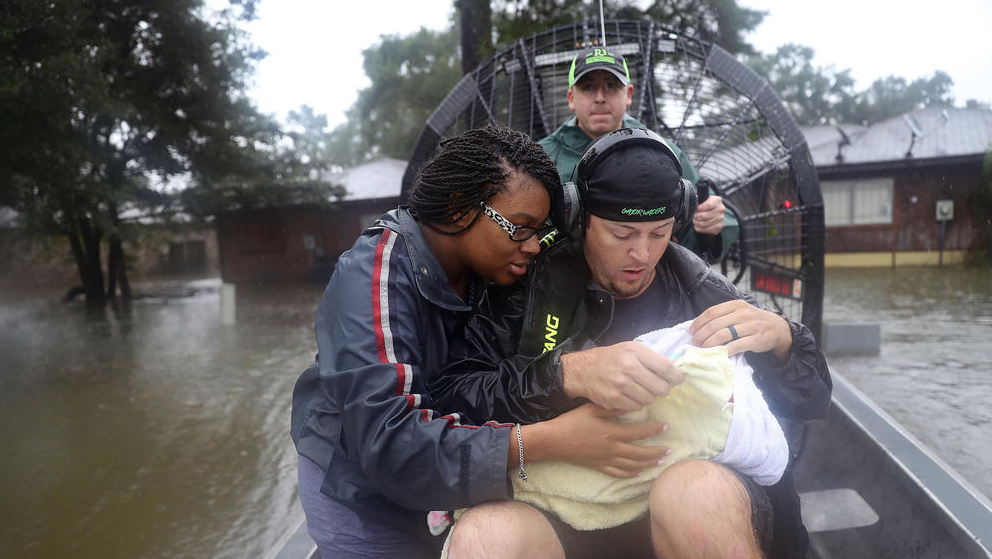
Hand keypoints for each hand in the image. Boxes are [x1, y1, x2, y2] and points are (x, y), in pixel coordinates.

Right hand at [541, 403, 669, 477]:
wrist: (554, 441)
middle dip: (657, 451)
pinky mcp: (599, 467)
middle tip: (670, 449)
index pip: (639, 433)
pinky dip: (632, 474)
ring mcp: (606, 460)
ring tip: (660, 461)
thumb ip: (612, 408)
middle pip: (641, 453)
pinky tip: (640, 473)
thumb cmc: (572, 422)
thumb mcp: (591, 409)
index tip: (666, 427)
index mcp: (612, 433)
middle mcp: (612, 449)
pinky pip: (619, 473)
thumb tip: (630, 404)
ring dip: (649, 464)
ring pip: (633, 465)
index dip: (654, 430)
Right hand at [561, 341, 682, 411]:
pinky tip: (633, 396)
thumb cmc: (612, 358)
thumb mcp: (630, 349)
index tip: (677, 380)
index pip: (666, 367)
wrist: (584, 370)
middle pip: (661, 387)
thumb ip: (651, 358)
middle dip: (664, 389)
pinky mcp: (615, 399)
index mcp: (635, 352)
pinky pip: (638, 407)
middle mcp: (628, 368)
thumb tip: (674, 372)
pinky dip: (639, 403)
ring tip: (643, 390)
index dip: (676, 376)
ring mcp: (621, 385)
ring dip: (651, 397)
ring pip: (651, 399)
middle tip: (660, 388)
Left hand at [690, 300, 791, 360]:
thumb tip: (699, 326)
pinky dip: (724, 351)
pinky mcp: (756, 339)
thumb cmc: (752, 321)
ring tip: (702, 349)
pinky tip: (717, 354)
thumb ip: (723, 316)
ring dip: (709, 344)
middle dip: (701, 335)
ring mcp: (750, 326)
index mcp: (736, 305)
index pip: (712, 312)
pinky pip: (736, 346)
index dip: (699, 322)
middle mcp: (743, 314)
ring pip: (723, 335)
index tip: (691, 331)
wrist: (777, 328)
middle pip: (715, 324)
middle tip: (695, 343)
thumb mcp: (740, 312)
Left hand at [693, 196, 724, 235]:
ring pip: (704, 224)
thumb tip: (694, 204)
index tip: (696, 209)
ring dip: (697, 223)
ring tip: (695, 220)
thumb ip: (699, 201)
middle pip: (705, 216)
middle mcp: (721, 209)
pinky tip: (697, 226)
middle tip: (694, 216)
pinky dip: (700, 229)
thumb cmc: (705, 205)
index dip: (701, 208)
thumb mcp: (702, 200)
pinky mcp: (719, 226)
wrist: (711, 212)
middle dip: (697, 217)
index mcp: (717, 200)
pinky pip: (707, 230)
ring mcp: (721, 218)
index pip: (709, 205)